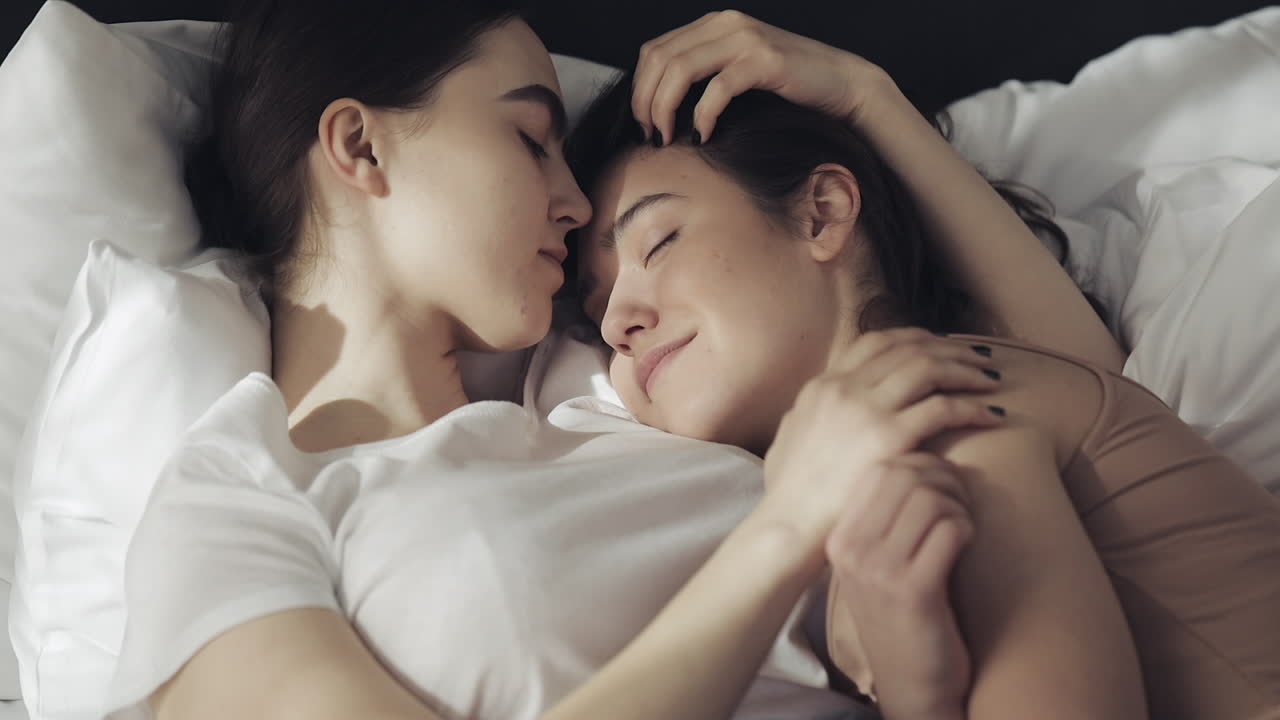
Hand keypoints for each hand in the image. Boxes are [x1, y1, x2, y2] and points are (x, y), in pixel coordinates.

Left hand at [632, 10, 891, 143]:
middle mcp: (726, 24)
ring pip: (680, 70)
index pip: (654, 51)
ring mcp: (745, 38)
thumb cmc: (788, 90)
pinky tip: (704, 135)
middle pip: (660, 59)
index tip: (643, 124)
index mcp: (714, 24)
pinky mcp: (765, 60)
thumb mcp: (738, 73)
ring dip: (665, 109)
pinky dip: (703, 115)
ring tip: (669, 138)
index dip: (639, 89)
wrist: (843, 85)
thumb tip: (659, 108)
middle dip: (646, 102)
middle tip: (651, 136)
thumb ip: (704, 76)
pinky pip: (718, 88)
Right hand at [758, 327, 1001, 564]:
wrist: (788, 527)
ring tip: (991, 381)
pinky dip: (972, 407)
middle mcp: (843, 389)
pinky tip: (991, 416)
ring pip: (928, 368)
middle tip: (978, 359)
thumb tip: (816, 408)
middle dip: (950, 349)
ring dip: (966, 370)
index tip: (940, 346)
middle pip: (908, 348)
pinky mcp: (888, 439)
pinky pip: (942, 408)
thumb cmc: (789, 496)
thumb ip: (808, 416)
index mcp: (822, 386)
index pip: (875, 342)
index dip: (914, 338)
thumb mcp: (789, 439)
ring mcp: (865, 411)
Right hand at [826, 452, 972, 719]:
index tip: (942, 481)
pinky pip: (949, 530)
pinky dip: (967, 528)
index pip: (878, 469)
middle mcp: (852, 552)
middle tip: (962, 499)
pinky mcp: (914, 592)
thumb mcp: (878, 564)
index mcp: (840, 540)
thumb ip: (887, 518)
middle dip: (944, 477)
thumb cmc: (903, 616)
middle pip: (904, 475)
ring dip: (959, 505)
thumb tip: (922, 460)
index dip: (919, 462)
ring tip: (964, 525)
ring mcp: (879, 572)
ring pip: (929, 498)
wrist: (913, 683)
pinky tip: (968, 544)